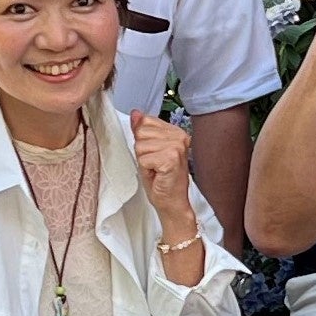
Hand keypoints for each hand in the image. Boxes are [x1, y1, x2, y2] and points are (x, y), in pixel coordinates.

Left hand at [129, 111, 196, 225]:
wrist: (172, 202)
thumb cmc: (162, 180)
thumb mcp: (149, 151)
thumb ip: (142, 131)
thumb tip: (136, 114)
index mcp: (176, 131)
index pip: (146, 121)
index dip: (143, 140)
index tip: (154, 153)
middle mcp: (179, 136)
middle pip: (141, 132)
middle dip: (142, 151)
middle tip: (154, 163)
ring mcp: (177, 147)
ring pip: (141, 145)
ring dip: (144, 161)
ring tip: (156, 169)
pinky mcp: (171, 158)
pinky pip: (143, 158)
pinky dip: (146, 169)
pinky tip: (157, 174)